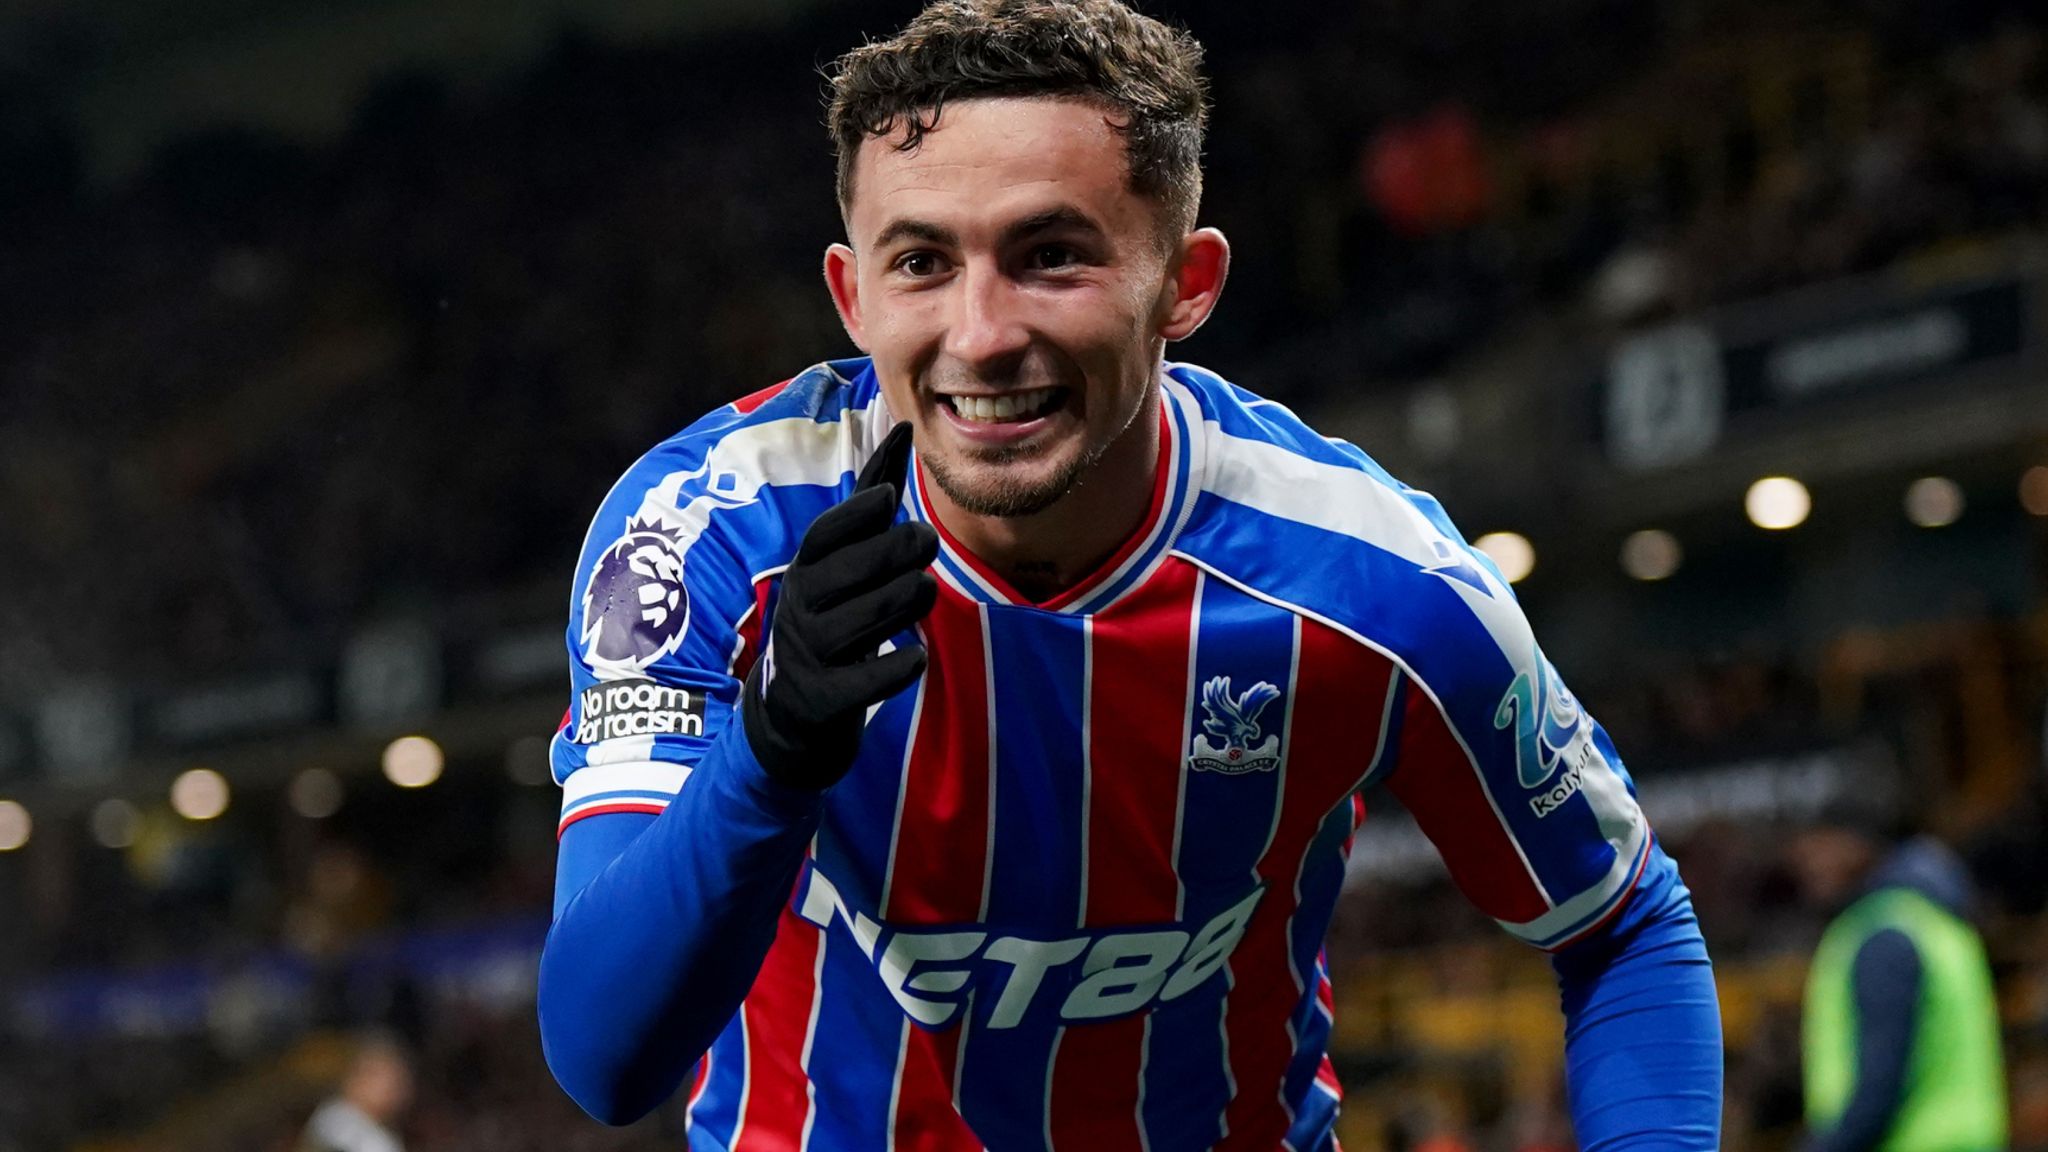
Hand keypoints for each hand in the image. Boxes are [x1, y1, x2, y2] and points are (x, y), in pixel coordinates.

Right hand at [741, 421, 938, 789]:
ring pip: (861, 621)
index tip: (890, 498)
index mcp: (805, 570)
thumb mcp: (839, 561)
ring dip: (900, 602)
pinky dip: (890, 669)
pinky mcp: (824, 700)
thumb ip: (871, 498)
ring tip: (925, 590)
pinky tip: (917, 657)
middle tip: (928, 540)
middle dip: (890, 553)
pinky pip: (860, 683)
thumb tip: (902, 426)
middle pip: (847, 573)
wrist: (792, 714)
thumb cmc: (831, 617)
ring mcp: (810, 655)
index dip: (854, 515)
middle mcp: (801, 608)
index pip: (823, 536)